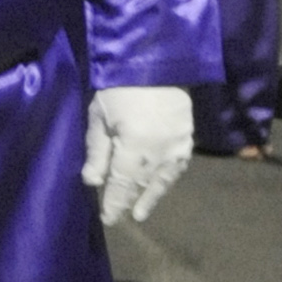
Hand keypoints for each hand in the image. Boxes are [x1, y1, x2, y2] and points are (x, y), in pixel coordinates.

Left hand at [81, 86, 193, 225]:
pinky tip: (161, 185)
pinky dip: (168, 179)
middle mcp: (159, 152)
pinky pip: (178, 166)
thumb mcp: (100, 117)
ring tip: (142, 213)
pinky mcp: (188, 137)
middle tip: (123, 218)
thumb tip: (93, 182)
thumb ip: (97, 152)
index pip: (122, 184)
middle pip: (142, 184)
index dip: (114, 203)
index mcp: (134, 146)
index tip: (107, 219)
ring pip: (162, 179)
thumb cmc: (120, 88)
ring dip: (152, 197)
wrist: (157, 62)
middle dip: (130, 201)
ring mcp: (177, 146)